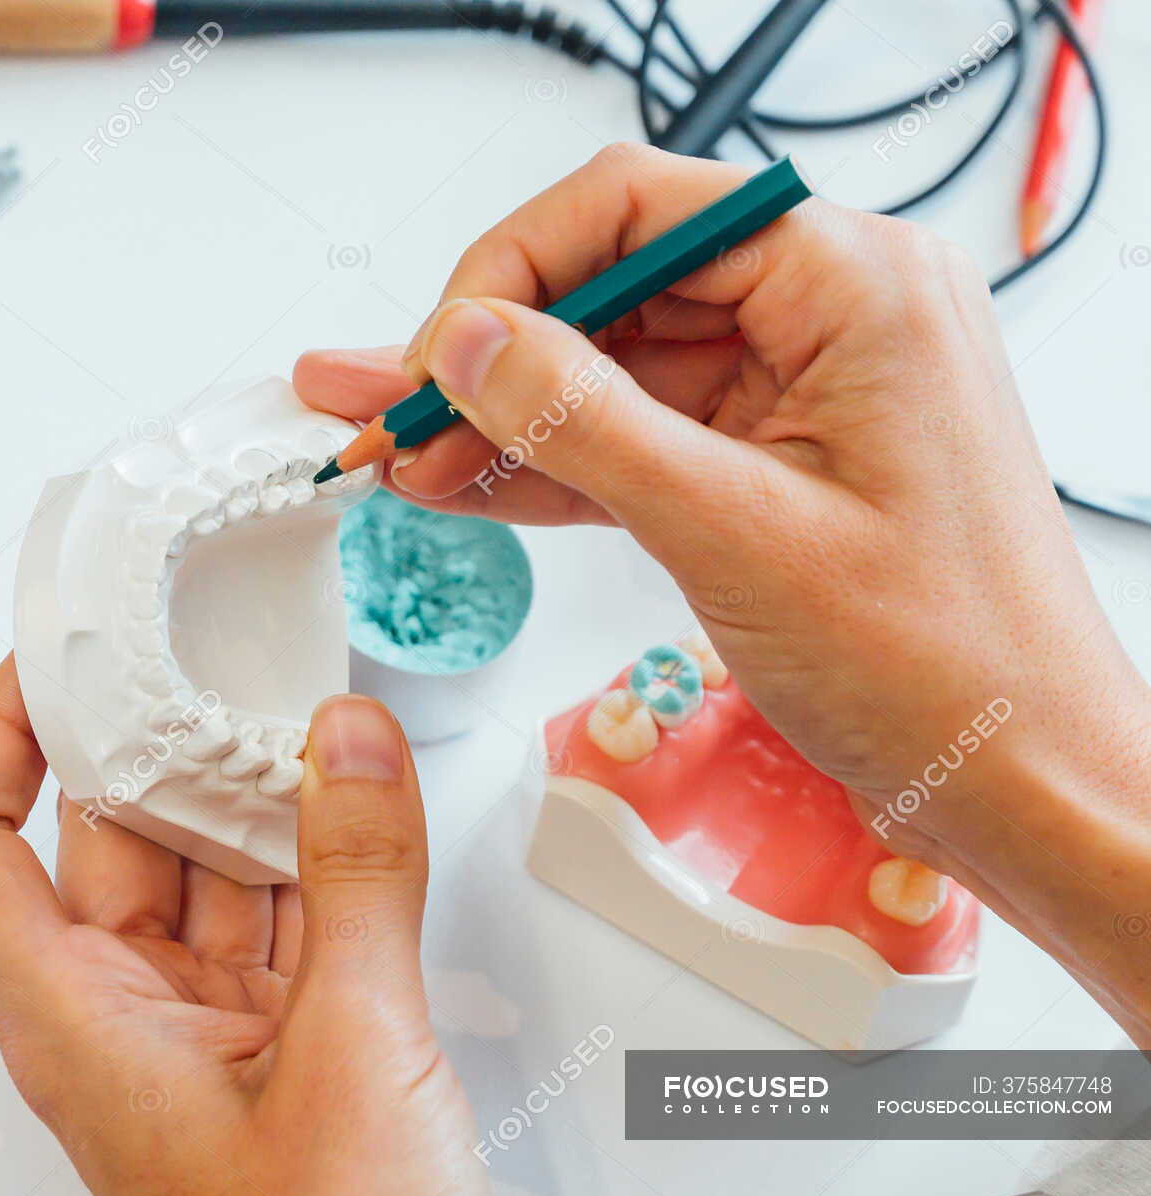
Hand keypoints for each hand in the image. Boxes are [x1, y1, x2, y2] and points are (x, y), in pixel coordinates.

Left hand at [0, 657, 481, 1195]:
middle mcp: (120, 1017)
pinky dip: (309, 850)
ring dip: (246, 788)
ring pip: (200, 868)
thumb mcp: (352, 1051)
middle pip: (102, 833)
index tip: (54, 656)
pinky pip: (273, 914)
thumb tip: (349, 747)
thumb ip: (356, 880)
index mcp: (75, 1022)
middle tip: (204, 645)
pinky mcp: (275, 1046)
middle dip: (154, 735)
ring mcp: (199, 1031)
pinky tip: (347, 795)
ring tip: (295, 703)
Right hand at [295, 143, 1150, 1041]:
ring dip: (498, 416)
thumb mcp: (735, 532)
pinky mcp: (766, 461)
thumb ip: (584, 422)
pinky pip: (631, 439)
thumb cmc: (946, 665)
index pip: (636, 211)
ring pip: (607, 370)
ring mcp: (793, 391)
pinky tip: (460, 480)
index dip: (512, 271)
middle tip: (381, 400)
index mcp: (852, 285)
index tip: (436, 354)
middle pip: (609, 288)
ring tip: (391, 444)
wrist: (1017, 781)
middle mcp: (826, 316)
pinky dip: (548, 465)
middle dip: (484, 352)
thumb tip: (468, 342)